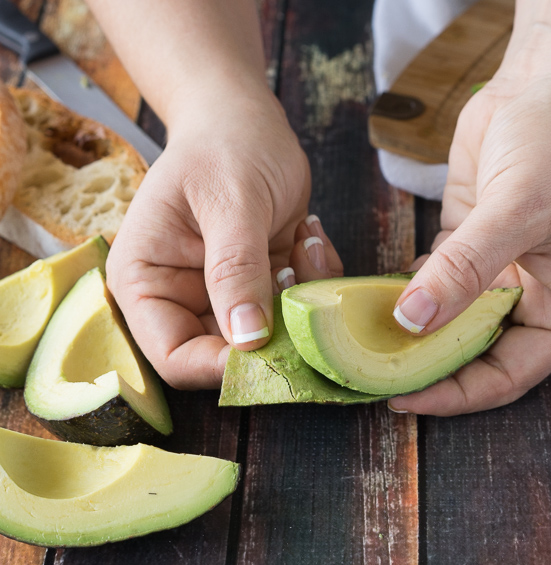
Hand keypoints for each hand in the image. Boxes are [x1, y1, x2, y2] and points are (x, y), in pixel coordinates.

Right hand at [106, 87, 341, 388]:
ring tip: (302, 244)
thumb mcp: (230, 201)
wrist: (244, 120)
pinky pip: (295, 310)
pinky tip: (307, 238)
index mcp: (146, 281)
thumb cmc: (223, 146)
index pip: (173, 356)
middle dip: (274, 333)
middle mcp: (181, 297)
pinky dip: (312, 282)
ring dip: (299, 301)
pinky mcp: (261, 287)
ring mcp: (224, 296)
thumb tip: (248, 339)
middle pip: (224, 355)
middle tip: (300, 288)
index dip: (219, 366)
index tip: (270, 349)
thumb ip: (236, 269)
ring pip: (270, 337)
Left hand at [389, 44, 550, 414]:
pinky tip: (372, 308)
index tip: (405, 399)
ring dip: (411, 338)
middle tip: (374, 381)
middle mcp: (534, 300)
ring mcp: (498, 276)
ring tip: (364, 352)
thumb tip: (412, 320)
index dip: (456, 394)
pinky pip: (433, 288)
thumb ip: (465, 268)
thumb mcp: (518, 209)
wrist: (547, 81)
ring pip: (449, 326)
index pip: (508, 375)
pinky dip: (406, 299)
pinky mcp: (466, 250)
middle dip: (428, 372)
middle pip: (475, 357)